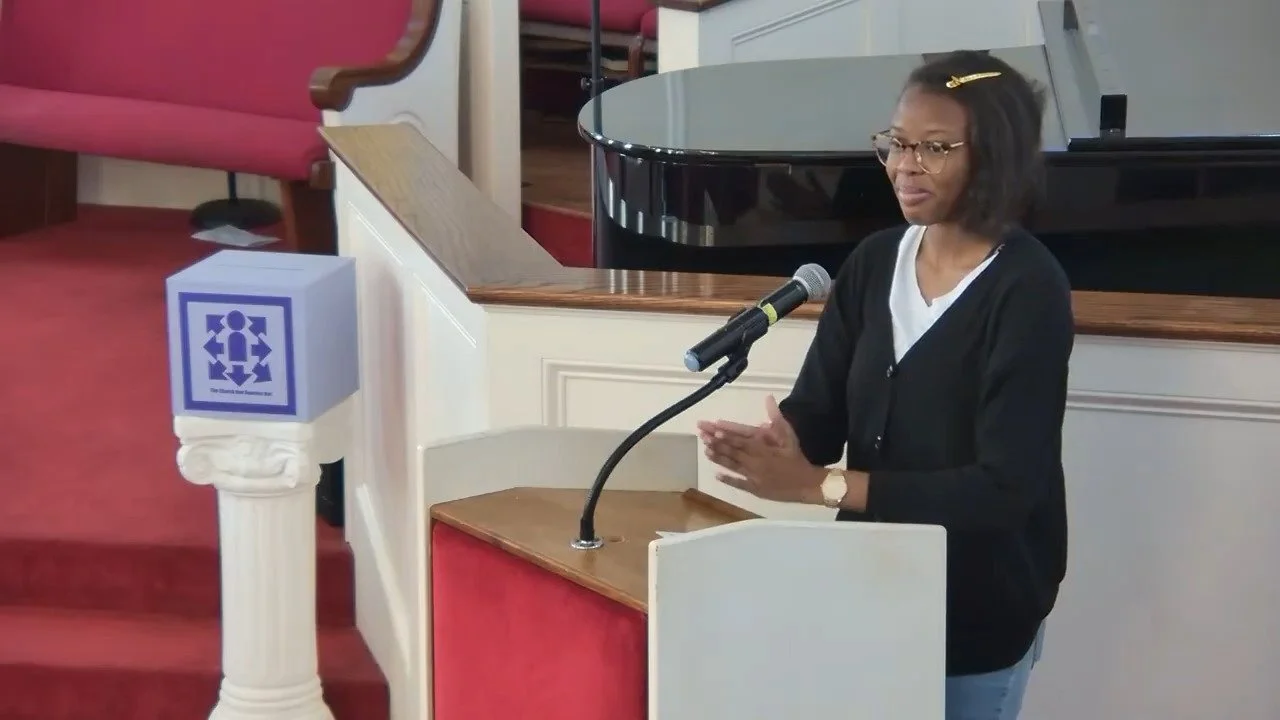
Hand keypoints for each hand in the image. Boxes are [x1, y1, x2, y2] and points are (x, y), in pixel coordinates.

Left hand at [697, 395, 823, 503]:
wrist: (807, 484)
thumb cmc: (796, 458)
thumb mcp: (789, 435)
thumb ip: (777, 418)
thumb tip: (768, 398)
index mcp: (762, 448)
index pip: (741, 439)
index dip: (726, 434)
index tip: (713, 428)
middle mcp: (755, 461)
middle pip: (732, 451)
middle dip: (716, 443)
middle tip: (702, 437)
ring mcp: (754, 476)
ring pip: (733, 465)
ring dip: (719, 458)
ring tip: (705, 451)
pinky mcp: (755, 489)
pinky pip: (739, 483)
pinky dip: (728, 479)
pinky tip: (717, 475)